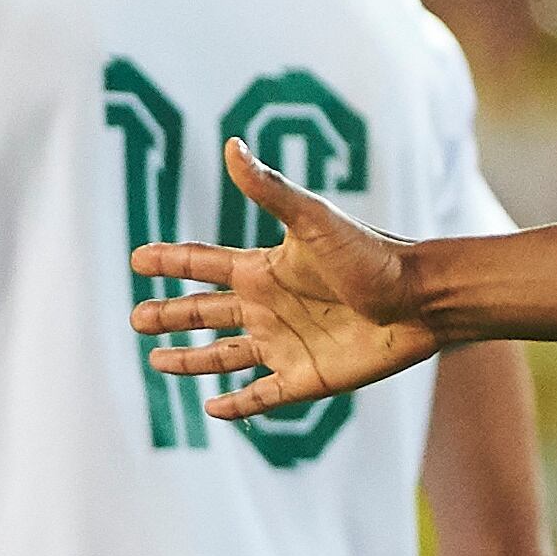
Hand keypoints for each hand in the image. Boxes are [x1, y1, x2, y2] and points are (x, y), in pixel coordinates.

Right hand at [131, 141, 439, 418]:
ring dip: (191, 360)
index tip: (136, 259)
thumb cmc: (372, 255)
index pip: (203, 264)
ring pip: (224, 355)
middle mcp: (269, 306)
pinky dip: (236, 405)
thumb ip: (270, 190)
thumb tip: (232, 145)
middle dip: (170, 315)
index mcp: (264, 269)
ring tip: (156, 360)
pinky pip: (261, 395)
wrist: (421, 299)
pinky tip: (211, 409)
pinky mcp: (306, 378)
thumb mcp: (314, 221)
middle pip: (204, 312)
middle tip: (135, 319)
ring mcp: (286, 343)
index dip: (170, 261)